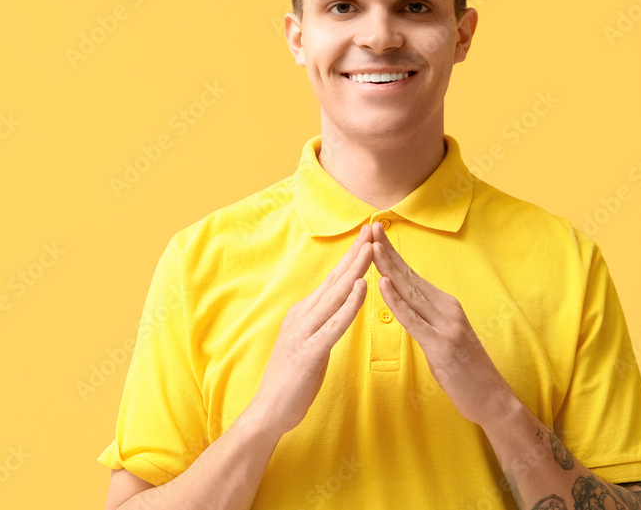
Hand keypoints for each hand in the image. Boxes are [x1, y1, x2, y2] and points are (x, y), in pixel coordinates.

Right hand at [249, 224, 371, 436]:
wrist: (269, 411)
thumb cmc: (292, 379)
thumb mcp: (309, 342)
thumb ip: (321, 322)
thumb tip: (336, 306)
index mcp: (304, 313)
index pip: (332, 280)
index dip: (349, 257)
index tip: (366, 236)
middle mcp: (302, 315)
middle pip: (335, 280)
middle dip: (355, 254)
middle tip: (372, 229)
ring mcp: (304, 332)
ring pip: (335, 296)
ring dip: (355, 271)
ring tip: (371, 249)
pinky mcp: (310, 351)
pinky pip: (334, 325)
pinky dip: (349, 305)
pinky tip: (361, 288)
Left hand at [371, 222, 515, 426]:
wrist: (493, 398)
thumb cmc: (465, 371)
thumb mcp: (444, 336)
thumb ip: (427, 318)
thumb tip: (406, 303)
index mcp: (445, 305)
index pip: (412, 274)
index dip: (393, 254)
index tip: (376, 234)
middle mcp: (447, 308)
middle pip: (409, 276)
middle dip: (387, 251)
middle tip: (370, 226)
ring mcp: (446, 325)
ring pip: (410, 292)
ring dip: (388, 268)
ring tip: (371, 247)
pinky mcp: (441, 345)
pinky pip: (414, 320)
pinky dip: (396, 301)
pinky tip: (383, 285)